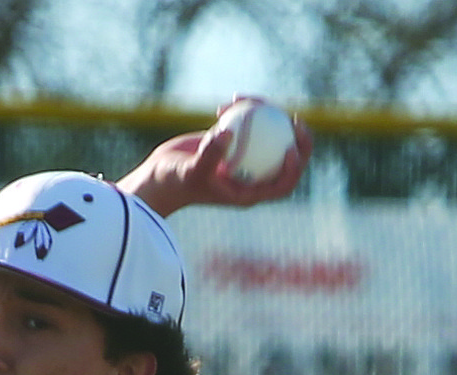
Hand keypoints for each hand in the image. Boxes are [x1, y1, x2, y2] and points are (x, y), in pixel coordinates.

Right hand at [118, 101, 312, 218]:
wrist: (158, 176)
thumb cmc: (175, 182)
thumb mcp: (192, 171)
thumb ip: (210, 155)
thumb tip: (228, 133)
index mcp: (249, 191)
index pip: (283, 183)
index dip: (295, 167)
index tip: (290, 148)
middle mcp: (251, 175)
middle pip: (285, 157)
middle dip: (298, 139)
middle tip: (295, 118)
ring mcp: (243, 156)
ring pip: (267, 134)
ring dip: (263, 114)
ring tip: (249, 100)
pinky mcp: (233, 140)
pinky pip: (247, 122)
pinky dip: (241, 110)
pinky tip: (230, 100)